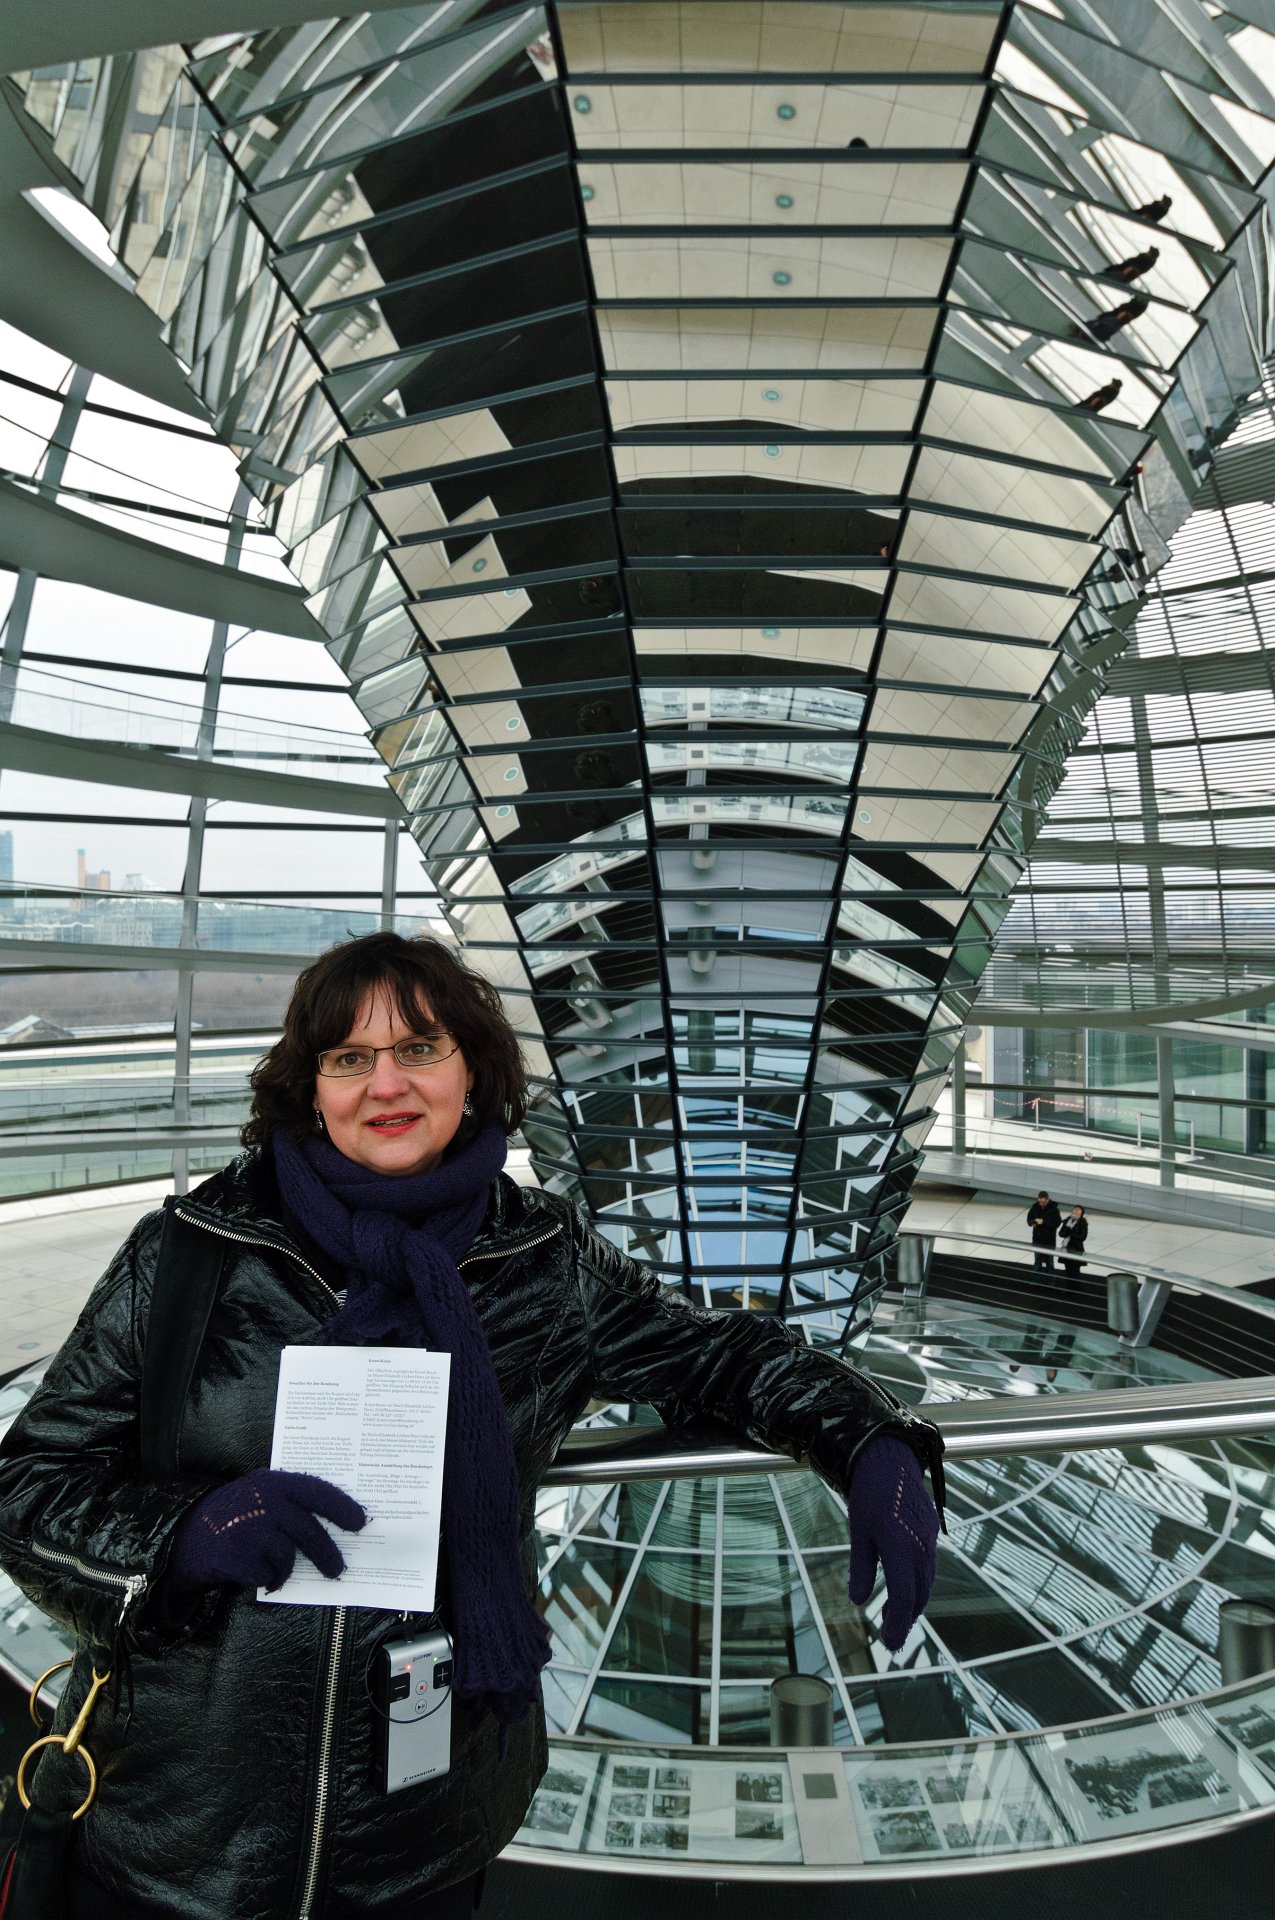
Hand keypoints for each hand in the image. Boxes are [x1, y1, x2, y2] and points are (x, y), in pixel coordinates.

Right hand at [168, 1469, 366, 1595]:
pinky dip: (264, 1580)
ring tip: (277, 1574)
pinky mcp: (236, 1556)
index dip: (342, 1506)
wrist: (183, 1534)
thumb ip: (288, 1503)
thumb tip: (332, 1525)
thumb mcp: (259, 1494)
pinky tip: (254, 1575)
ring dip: (286, 1571)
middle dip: (327, 1554)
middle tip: (338, 1570)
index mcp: (274, 1483)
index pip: (318, 1491)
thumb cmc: (232, 1516)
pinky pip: (265, 1575)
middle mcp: (265, 1502)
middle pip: (309, 1532)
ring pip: (287, 1557)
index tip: (361, 1523)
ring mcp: (250, 1529)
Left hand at [847, 1436, 938, 1651]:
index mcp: (900, 1547)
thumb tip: (858, 1601)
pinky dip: (919, 1584)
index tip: (889, 1642)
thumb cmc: (869, 1495)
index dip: (898, 1624)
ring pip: (927, 1582)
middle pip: (919, 1595)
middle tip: (891, 1637)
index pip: (904, 1598)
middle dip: (906, 1619)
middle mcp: (921, 1546)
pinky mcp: (931, 1532)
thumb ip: (861, 1568)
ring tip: (895, 1616)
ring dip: (914, 1603)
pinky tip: (905, 1588)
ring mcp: (930, 1539)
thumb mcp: (859, 1533)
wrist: (889, 1459)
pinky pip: (929, 1566)